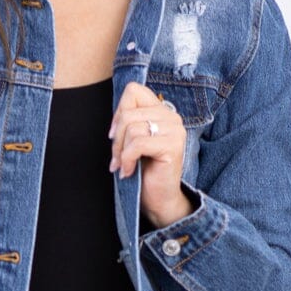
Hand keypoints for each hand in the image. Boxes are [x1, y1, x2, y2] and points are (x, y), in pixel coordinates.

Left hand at [109, 83, 199, 227]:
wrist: (159, 200)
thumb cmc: (144, 171)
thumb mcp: (132, 140)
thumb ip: (128, 122)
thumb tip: (116, 114)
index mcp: (161, 111)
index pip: (133, 90)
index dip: (119, 111)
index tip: (116, 135)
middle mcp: (171, 116)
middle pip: (129, 112)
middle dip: (116, 138)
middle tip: (116, 158)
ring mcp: (174, 130)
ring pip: (132, 128)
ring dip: (121, 151)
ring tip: (124, 166)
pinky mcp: (172, 146)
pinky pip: (138, 144)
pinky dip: (127, 159)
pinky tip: (129, 171)